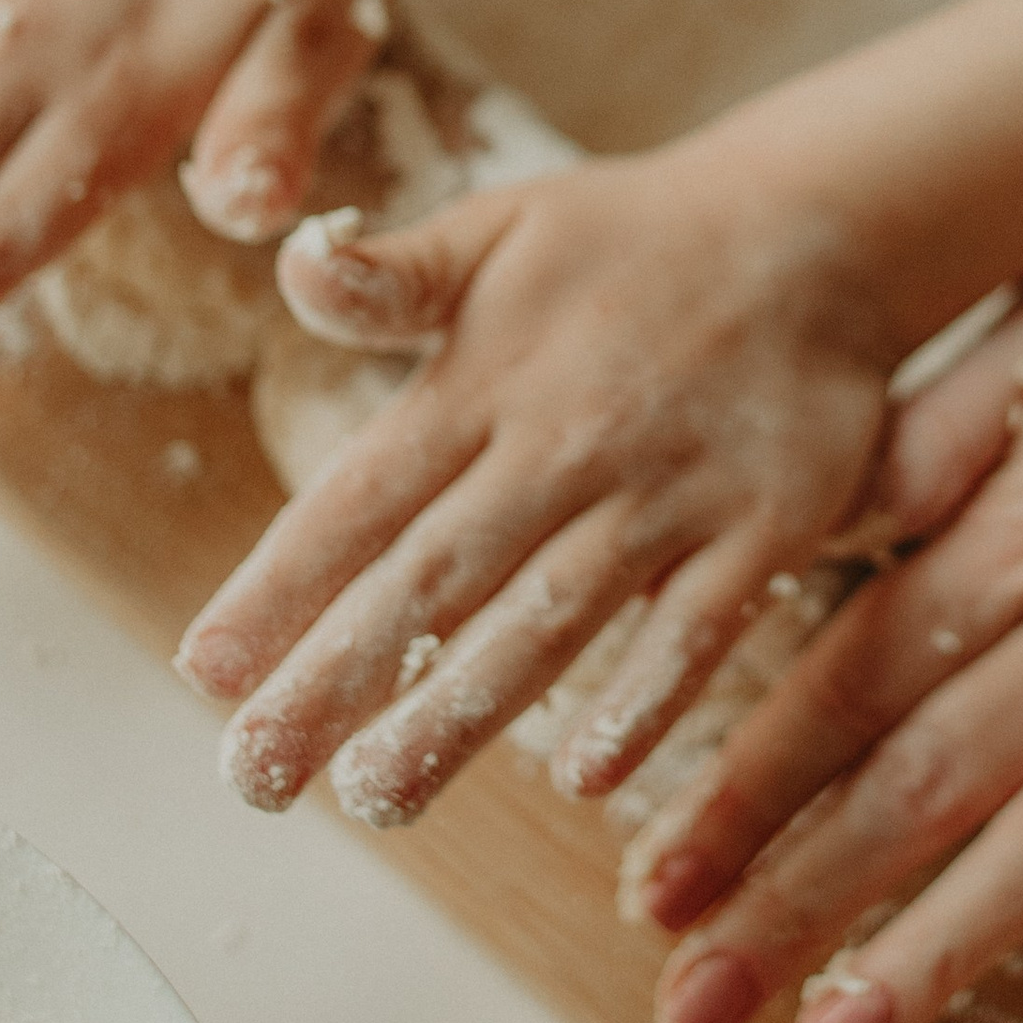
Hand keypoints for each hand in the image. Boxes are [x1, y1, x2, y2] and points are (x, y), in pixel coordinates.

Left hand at [178, 153, 907, 825]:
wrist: (817, 227)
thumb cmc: (634, 240)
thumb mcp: (501, 226)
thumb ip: (393, 272)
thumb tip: (295, 266)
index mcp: (484, 377)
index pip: (362, 497)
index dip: (279, 585)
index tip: (205, 673)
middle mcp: (565, 439)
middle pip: (435, 577)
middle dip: (337, 680)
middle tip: (254, 777)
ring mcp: (668, 488)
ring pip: (549, 618)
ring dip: (460, 713)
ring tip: (378, 797)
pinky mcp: (764, 524)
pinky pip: (695, 628)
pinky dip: (643, 699)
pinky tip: (583, 773)